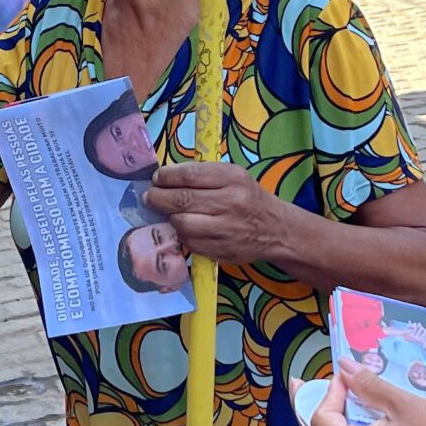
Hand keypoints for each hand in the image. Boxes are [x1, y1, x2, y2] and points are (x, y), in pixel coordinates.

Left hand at [144, 162, 288, 266]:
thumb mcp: (234, 176)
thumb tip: (164, 177)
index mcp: (233, 178)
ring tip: (168, 213)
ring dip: (170, 218)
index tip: (156, 178)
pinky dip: (182, 235)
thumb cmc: (249, 198)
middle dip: (159, 198)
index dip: (166, 177)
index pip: (190, 175)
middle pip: (182, 200)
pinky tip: (183, 228)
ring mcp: (226, 229)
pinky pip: (190, 242)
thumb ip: (203, 175)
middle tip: (149, 196)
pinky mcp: (222, 250)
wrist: (276, 230)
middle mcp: (231, 202)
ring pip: (182, 223)